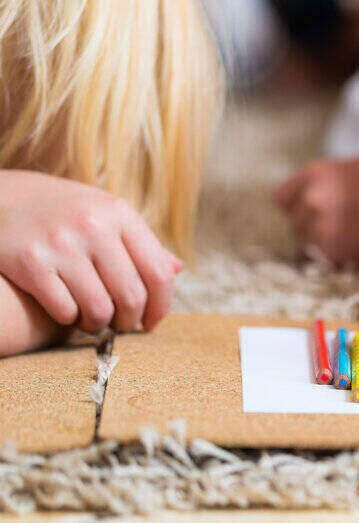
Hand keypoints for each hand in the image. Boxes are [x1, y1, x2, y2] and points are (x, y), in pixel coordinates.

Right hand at [0, 171, 181, 333]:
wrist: (2, 198)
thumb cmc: (64, 212)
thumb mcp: (105, 213)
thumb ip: (139, 242)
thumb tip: (177, 269)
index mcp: (119, 212)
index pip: (158, 273)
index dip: (161, 306)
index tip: (152, 321)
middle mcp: (93, 226)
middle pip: (131, 296)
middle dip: (129, 320)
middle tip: (121, 324)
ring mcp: (61, 244)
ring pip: (99, 309)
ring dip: (99, 324)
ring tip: (94, 320)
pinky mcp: (31, 263)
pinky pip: (65, 310)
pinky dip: (69, 319)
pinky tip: (68, 311)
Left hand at [272, 156, 358, 264]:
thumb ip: (330, 175)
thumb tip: (311, 193)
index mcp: (314, 174)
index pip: (281, 199)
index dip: (298, 204)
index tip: (318, 208)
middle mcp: (313, 200)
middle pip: (296, 222)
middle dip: (313, 223)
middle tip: (344, 221)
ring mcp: (320, 228)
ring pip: (307, 242)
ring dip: (324, 241)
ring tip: (352, 232)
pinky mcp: (333, 253)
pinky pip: (324, 256)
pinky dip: (338, 254)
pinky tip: (357, 244)